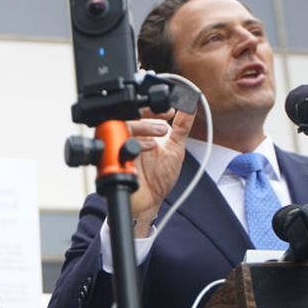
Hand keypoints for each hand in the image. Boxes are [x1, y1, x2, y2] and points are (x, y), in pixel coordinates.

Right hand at [127, 108, 194, 237]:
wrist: (149, 202)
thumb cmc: (159, 177)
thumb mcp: (176, 147)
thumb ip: (183, 126)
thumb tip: (192, 105)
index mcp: (142, 131)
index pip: (141, 110)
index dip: (154, 107)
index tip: (170, 111)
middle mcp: (130, 137)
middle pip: (129, 114)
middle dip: (148, 114)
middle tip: (166, 123)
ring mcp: (121, 147)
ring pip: (124, 126)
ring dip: (145, 127)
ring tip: (162, 134)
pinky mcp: (116, 158)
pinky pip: (119, 145)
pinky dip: (136, 144)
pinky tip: (151, 147)